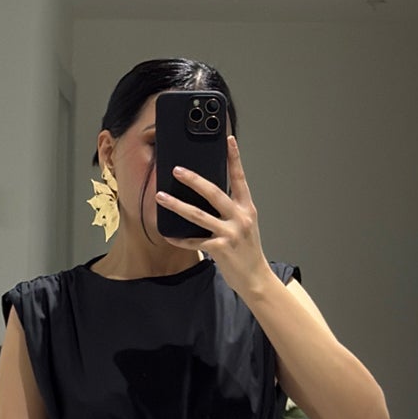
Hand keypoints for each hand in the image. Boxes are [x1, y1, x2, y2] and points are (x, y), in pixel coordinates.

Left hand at [154, 135, 271, 301]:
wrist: (256, 278)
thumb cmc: (248, 251)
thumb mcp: (246, 225)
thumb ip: (232, 210)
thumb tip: (210, 196)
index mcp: (247, 209)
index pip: (240, 178)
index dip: (234, 158)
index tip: (228, 140)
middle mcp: (240, 218)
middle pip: (214, 193)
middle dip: (193, 180)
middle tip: (177, 170)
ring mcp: (230, 233)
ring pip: (198, 215)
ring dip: (177, 205)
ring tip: (161, 197)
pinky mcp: (220, 249)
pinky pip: (194, 241)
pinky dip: (180, 239)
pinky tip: (168, 235)